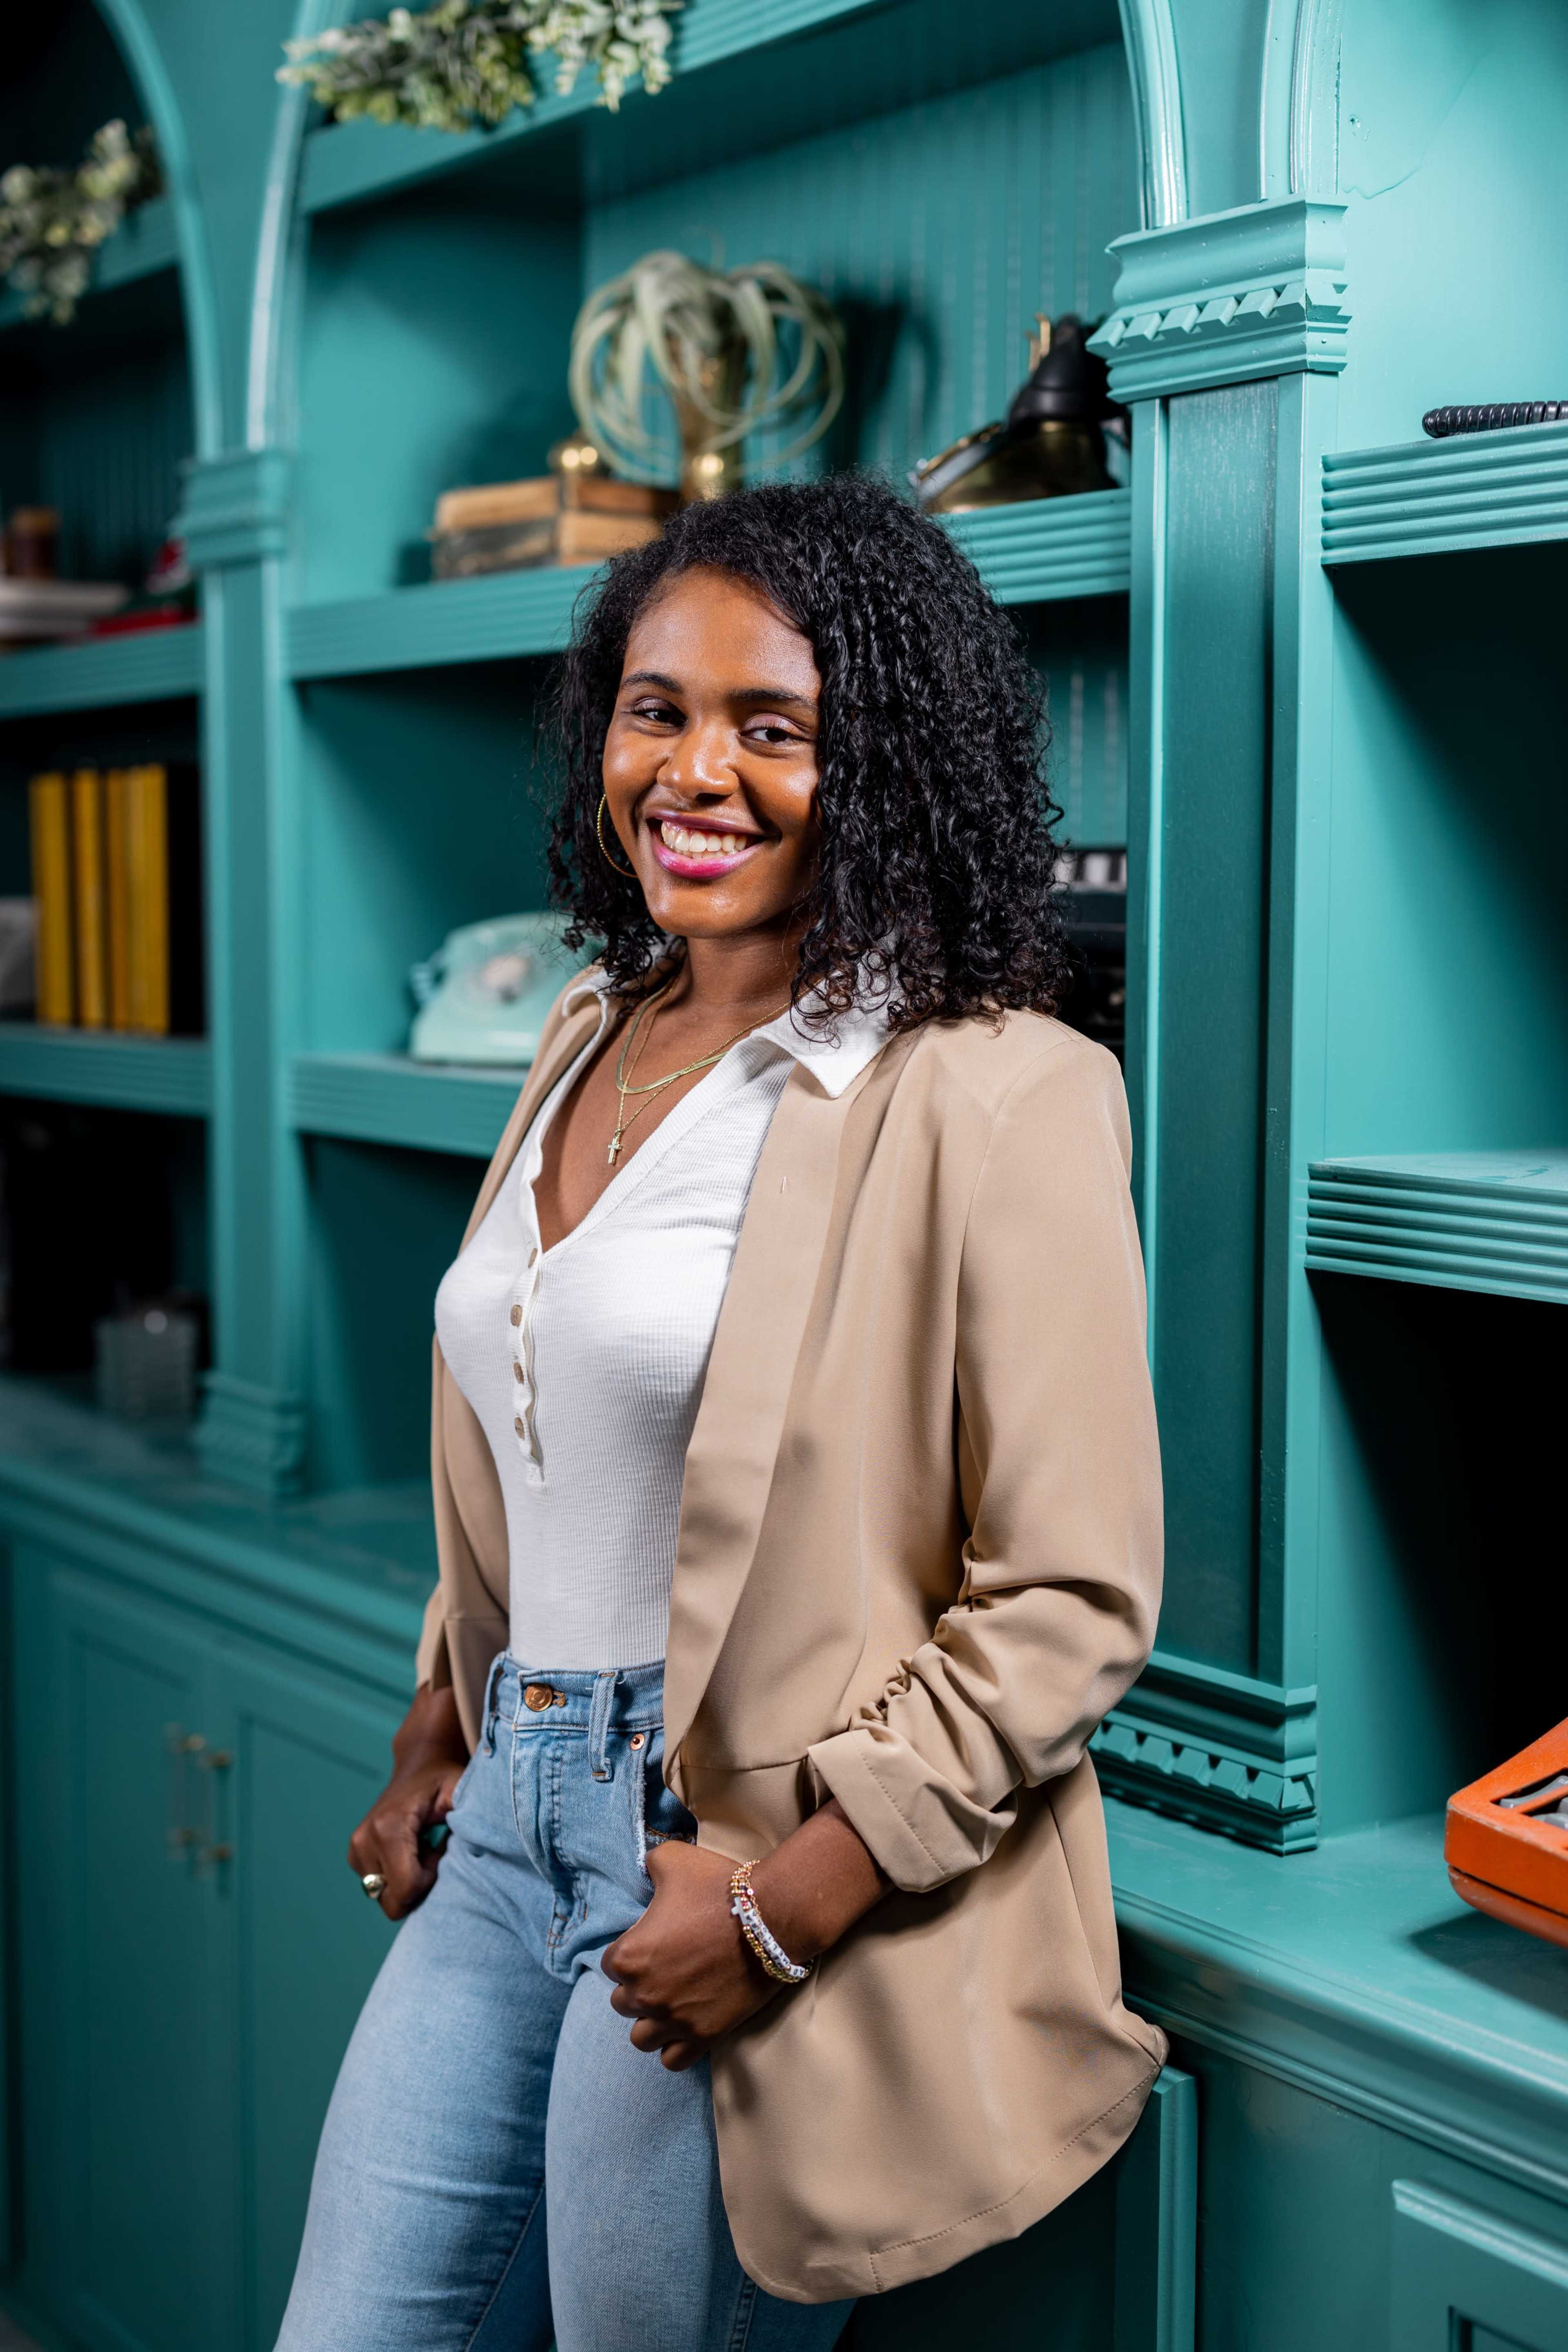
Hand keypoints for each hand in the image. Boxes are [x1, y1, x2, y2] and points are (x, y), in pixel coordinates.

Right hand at [347, 1682, 469, 1918]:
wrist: (421, 1765)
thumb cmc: (445, 1780)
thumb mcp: (460, 1792)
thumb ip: (467, 1820)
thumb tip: (470, 1851)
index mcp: (387, 1828)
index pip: (407, 1890)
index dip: (431, 1880)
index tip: (440, 1853)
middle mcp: (364, 1841)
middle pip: (394, 1901)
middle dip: (419, 1886)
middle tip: (433, 1854)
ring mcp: (356, 1850)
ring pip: (386, 1897)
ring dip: (409, 1881)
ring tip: (423, 1849)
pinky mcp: (355, 1856)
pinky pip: (380, 1888)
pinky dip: (399, 1877)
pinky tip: (412, 1851)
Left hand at [602, 1801, 889, 2069]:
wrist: (771, 1918)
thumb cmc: (719, 1888)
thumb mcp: (673, 1859)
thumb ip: (650, 1864)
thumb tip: (646, 1869)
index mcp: (630, 1955)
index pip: (610, 1964)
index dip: (630, 1951)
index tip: (652, 1942)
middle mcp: (645, 1994)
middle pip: (622, 2002)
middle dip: (638, 1986)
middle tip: (664, 1969)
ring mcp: (674, 2020)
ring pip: (641, 2037)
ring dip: (651, 2021)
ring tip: (670, 2002)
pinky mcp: (703, 2036)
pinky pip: (672, 2060)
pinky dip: (674, 2047)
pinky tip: (685, 2025)